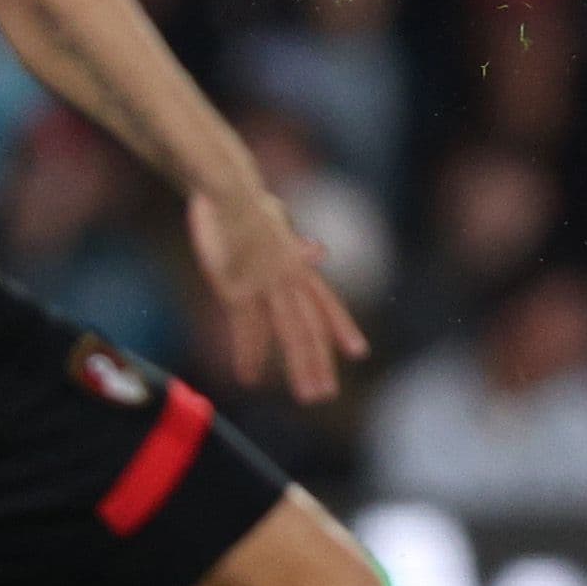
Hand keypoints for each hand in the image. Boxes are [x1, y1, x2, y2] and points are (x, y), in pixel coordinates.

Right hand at [187, 183, 368, 402]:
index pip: (327, 303)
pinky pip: (248, 331)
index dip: (343, 328)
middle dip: (321, 363)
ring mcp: (268, 286)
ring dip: (299, 368)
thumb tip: (316, 250)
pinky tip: (250, 378)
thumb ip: (294, 243)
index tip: (359, 352)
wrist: (227, 189)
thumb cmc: (245, 202)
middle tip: (327, 393)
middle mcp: (291, 279)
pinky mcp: (240, 289)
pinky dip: (249, 356)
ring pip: (291, 334)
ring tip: (307, 396)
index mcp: (298, 265)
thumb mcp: (280, 223)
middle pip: (312, 328)